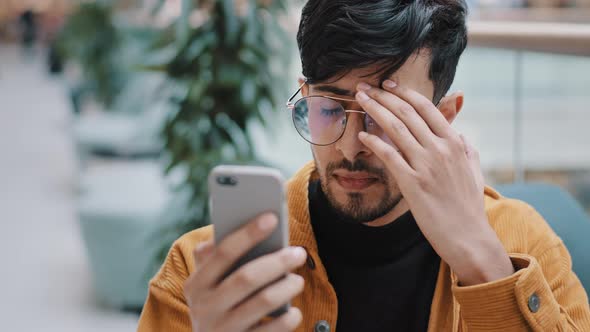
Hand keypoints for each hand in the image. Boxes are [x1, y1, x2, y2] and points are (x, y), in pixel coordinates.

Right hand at [183, 213, 306, 331]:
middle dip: (276, 262)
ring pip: (262, 302)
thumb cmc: (218, 304)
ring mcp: (222, 330)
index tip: (272, 217)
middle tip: (299, 252)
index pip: (224, 252)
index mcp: (196, 284)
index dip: (249, 233)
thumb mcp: (208, 284)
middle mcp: (205, 308)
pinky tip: (295, 312)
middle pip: (246, 277)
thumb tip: (234, 227)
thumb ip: (215, 257)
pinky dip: (287, 320)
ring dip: (286, 288)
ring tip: (298, 279)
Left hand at [355, 81, 513, 285]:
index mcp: (455, 143)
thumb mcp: (475, 173)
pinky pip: (389, 155)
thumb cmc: (469, 208)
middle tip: (365, 86)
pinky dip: (374, 141)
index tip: (388, 84)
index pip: (426, 107)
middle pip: (406, 113)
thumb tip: (462, 136)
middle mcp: (440, 149)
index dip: (405, 93)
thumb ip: (468, 151)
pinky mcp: (412, 183)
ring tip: (359, 99)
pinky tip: (362, 134)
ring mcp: (426, 165)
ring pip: (395, 128)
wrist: (469, 238)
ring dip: (374, 110)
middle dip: (383, 96)